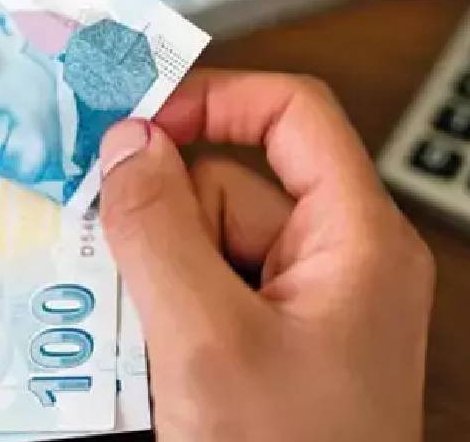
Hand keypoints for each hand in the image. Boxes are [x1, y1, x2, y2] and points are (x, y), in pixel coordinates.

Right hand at [98, 71, 434, 441]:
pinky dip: (164, 322)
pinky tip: (146, 371)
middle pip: (232, 187)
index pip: (294, 114)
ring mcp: (307, 313)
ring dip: (154, 283)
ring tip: (141, 351)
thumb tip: (126, 144)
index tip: (134, 118)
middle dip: (162, 224)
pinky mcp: (275, 353)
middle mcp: (339, 263)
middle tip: (110, 271)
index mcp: (359, 239)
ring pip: (205, 247)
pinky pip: (206, 301)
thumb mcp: (210, 345)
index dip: (215, 98)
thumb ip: (161, 233)